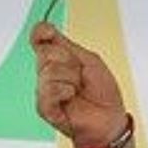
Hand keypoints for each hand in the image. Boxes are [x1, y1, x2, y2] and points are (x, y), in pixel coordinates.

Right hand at [32, 23, 128, 147]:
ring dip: (70, 79)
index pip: (38, 39)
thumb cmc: (102, 92)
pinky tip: (71, 97)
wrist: (109, 118)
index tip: (50, 33)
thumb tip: (47, 29)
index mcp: (58, 59)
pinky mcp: (44, 107)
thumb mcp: (90, 60)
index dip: (40, 32)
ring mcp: (44, 90)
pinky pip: (48, 91)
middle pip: (45, 53)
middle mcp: (48, 72)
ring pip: (48, 72)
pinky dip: (64, 91)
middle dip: (69, 61)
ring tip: (78, 90)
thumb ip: (67, 45)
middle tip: (80, 76)